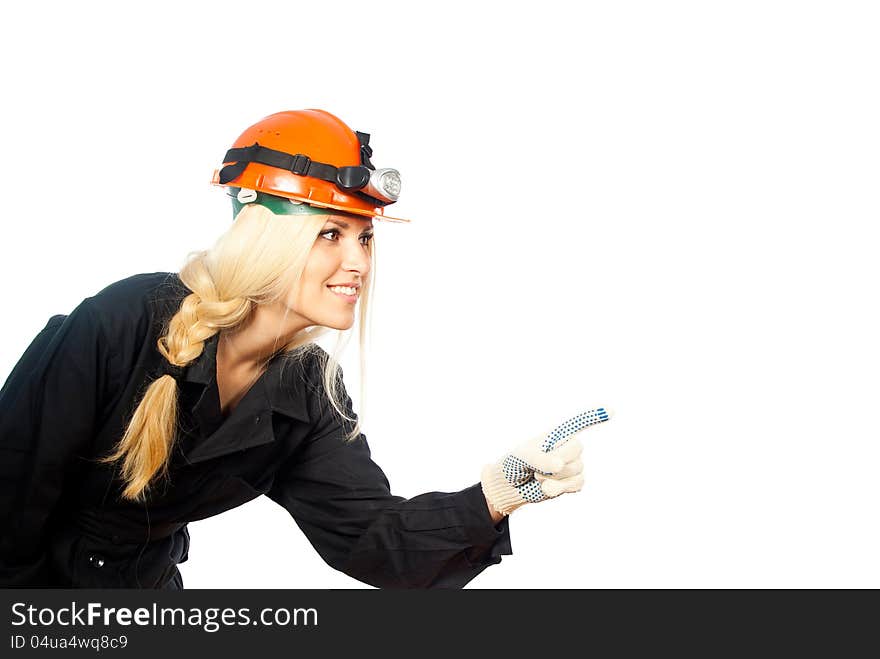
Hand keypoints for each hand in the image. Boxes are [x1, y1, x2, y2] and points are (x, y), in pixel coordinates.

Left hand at [481, 408, 610, 516]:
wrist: (512, 486)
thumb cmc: (515, 464)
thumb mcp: (522, 456)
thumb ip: (539, 458)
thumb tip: (560, 464)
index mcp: (556, 434)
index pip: (577, 423)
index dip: (594, 415)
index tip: (611, 410)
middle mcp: (567, 447)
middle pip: (577, 448)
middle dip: (556, 460)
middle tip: (536, 467)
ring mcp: (572, 465)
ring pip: (576, 469)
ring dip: (554, 477)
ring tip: (537, 477)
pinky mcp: (573, 482)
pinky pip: (578, 484)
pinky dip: (560, 488)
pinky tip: (547, 488)